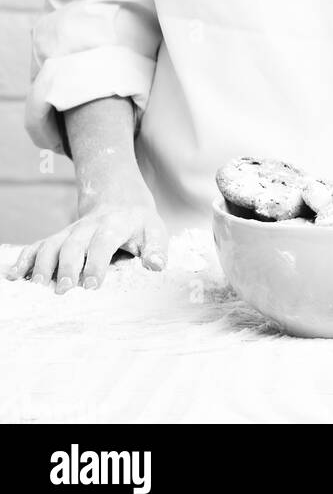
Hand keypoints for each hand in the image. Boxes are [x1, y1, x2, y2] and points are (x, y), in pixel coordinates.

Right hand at [3, 183, 167, 292]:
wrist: (120, 203)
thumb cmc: (139, 226)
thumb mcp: (155, 231)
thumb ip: (157, 249)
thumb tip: (156, 266)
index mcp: (115, 224)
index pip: (104, 241)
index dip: (97, 261)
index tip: (93, 284)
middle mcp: (89, 226)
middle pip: (74, 244)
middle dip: (67, 266)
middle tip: (64, 290)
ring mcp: (71, 231)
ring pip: (52, 244)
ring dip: (43, 263)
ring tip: (38, 284)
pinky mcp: (59, 237)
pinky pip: (38, 245)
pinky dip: (24, 259)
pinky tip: (14, 275)